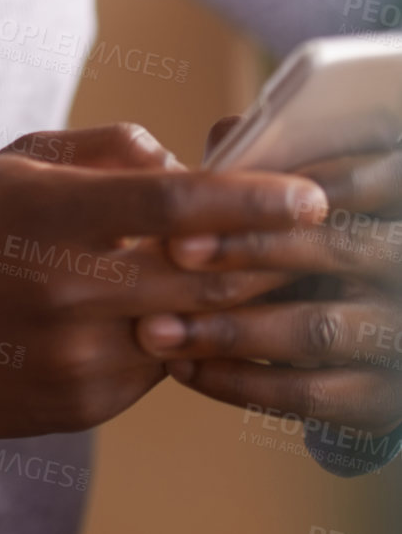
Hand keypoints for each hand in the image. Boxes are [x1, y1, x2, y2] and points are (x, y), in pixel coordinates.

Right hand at [0, 122, 325, 438]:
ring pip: (189, 327)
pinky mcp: (83, 406)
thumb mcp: (16, 161)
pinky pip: (158, 367)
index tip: (306, 196)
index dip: (250, 199)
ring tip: (212, 270)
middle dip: (260, 256)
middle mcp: (65, 290)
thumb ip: (104, 150)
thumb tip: (179, 163)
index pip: (173, 205)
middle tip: (295, 237)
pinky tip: (145, 313)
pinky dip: (170, 336)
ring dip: (215, 299)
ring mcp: (76, 357)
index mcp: (48, 216)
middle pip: (202, 276)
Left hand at [137, 118, 401, 439]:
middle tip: (173, 255)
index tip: (200, 200)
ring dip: (229, 330)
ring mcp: (396, 332)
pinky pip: (309, 394)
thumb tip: (226, 137)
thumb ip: (264, 167)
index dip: (275, 195)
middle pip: (331, 253)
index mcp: (392, 198)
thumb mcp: (292, 197)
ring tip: (157, 329)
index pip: (347, 185)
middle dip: (244, 255)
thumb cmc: (299, 242)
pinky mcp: (379, 397)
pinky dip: (240, 383)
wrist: (347, 333)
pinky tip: (184, 368)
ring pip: (315, 329)